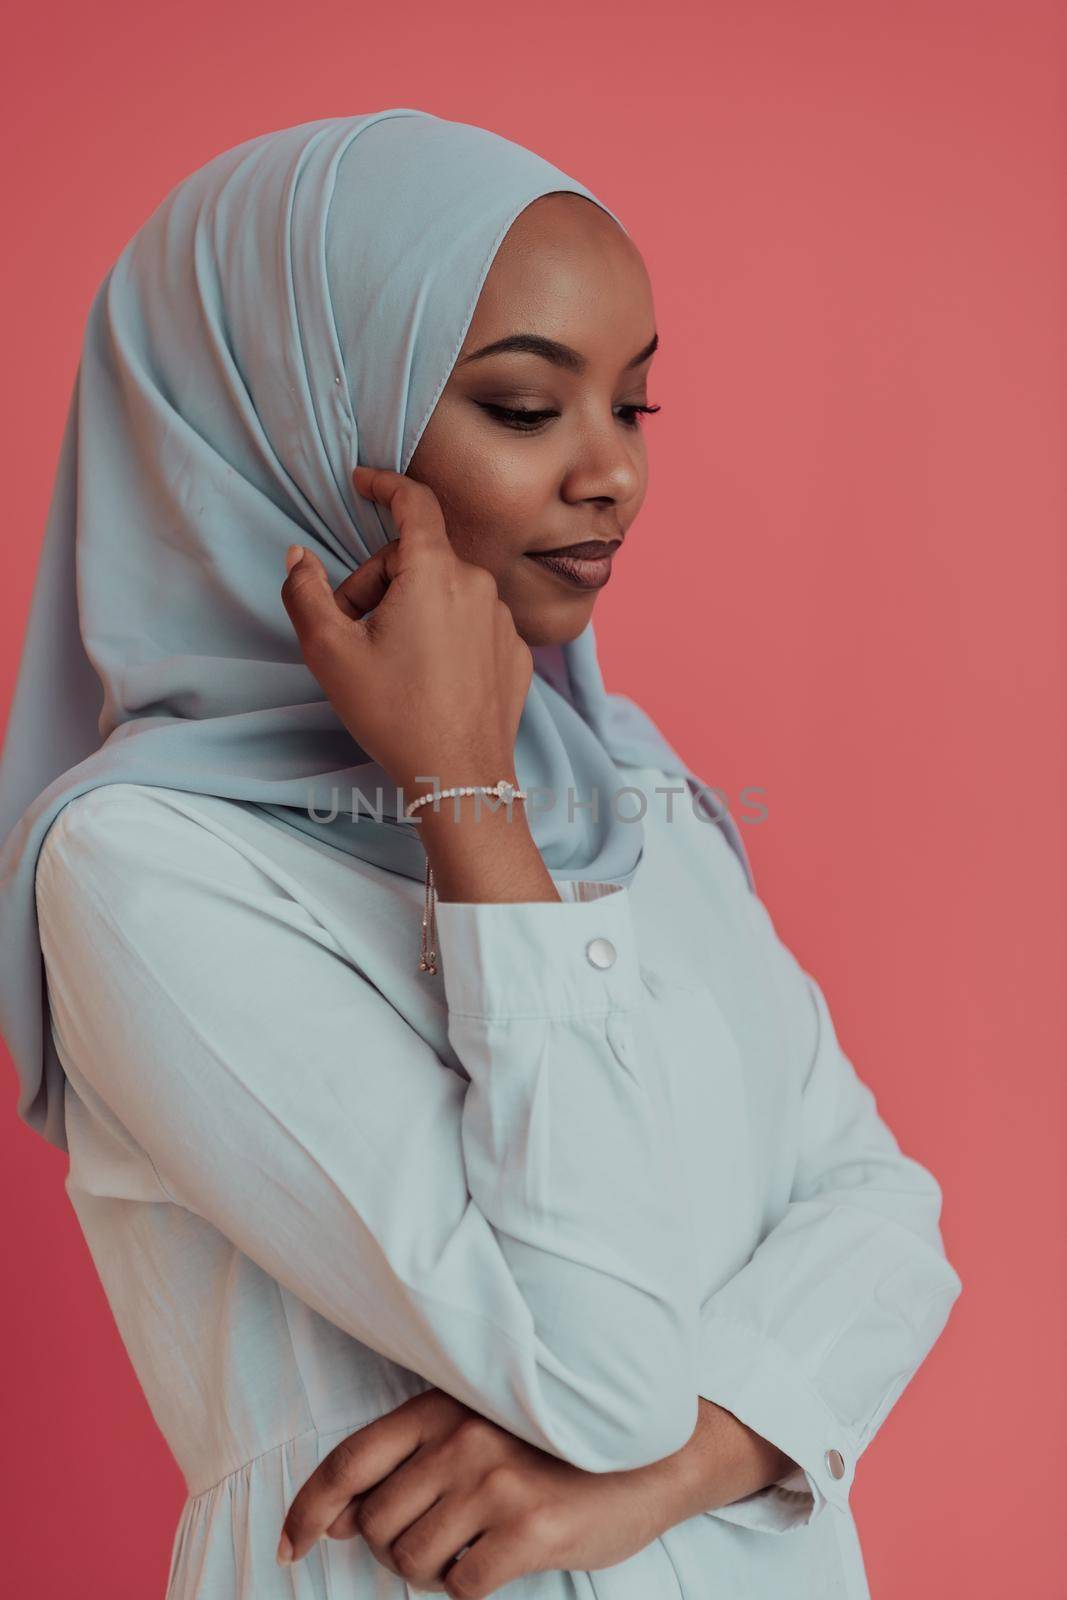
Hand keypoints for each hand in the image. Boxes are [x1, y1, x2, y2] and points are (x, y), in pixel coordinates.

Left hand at [277, 1389, 681, 1597]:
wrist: (654, 1454)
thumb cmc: (556, 1445)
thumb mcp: (477, 1432)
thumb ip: (410, 1464)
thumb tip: (339, 1518)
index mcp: (442, 1406)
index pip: (351, 1460)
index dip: (308, 1508)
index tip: (290, 1544)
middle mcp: (462, 1437)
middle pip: (378, 1523)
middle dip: (393, 1549)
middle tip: (436, 1541)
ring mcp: (496, 1480)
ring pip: (412, 1560)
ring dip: (431, 1570)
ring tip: (472, 1547)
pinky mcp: (530, 1526)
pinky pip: (460, 1586)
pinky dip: (470, 1586)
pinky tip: (502, 1558)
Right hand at [280, 465, 532, 800]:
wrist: (459, 776)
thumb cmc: (394, 714)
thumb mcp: (330, 653)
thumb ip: (306, 593)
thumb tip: (297, 557)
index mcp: (435, 572)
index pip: (413, 501)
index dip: (383, 484)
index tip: (361, 481)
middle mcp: (478, 585)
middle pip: (416, 559)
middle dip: (376, 583)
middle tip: (351, 633)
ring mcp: (502, 620)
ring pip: (444, 592)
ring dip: (410, 610)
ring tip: (390, 662)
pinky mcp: (516, 652)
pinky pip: (470, 624)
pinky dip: (443, 635)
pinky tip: (426, 678)